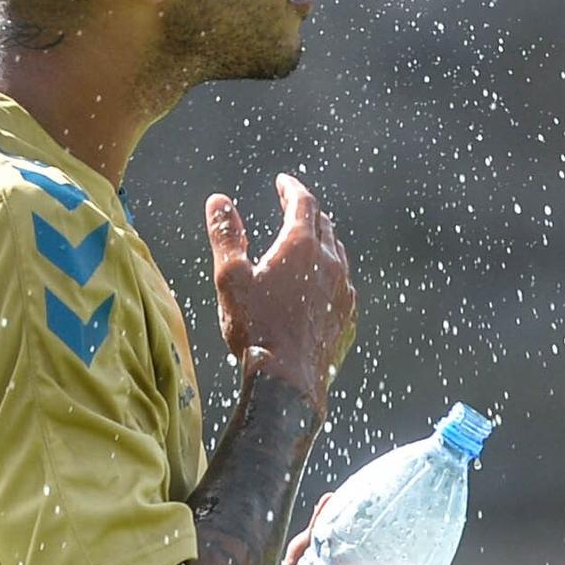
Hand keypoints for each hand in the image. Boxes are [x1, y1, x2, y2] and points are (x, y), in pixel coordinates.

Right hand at [205, 174, 356, 414]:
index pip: (303, 203)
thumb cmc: (256, 328)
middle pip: (324, 224)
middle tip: (292, 205)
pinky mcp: (346, 315)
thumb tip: (219, 201)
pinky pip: (342, 280)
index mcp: (302, 246)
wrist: (288, 382)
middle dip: (306, 210)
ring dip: (322, 239)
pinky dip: (330, 269)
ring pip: (337, 252)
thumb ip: (225, 236)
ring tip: (308, 238)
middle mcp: (331, 262)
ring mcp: (343, 290)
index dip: (291, 188)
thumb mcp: (230, 278)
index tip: (282, 182)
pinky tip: (321, 280)